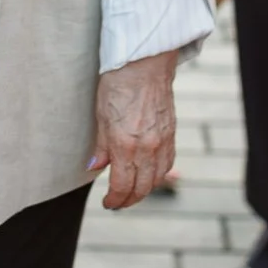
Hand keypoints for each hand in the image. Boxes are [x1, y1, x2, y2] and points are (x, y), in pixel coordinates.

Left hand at [88, 50, 177, 208]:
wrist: (144, 64)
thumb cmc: (118, 84)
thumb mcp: (101, 116)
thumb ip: (101, 146)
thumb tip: (95, 167)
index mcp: (125, 144)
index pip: (122, 185)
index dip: (115, 200)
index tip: (108, 203)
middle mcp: (147, 147)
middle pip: (142, 188)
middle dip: (129, 200)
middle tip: (118, 202)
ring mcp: (162, 141)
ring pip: (157, 179)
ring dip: (144, 190)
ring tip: (132, 191)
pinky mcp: (172, 133)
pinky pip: (167, 164)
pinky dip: (158, 175)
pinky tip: (149, 174)